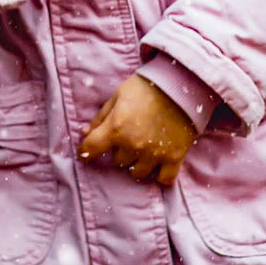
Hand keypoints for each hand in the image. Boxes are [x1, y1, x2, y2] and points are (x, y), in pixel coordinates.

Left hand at [78, 74, 195, 186]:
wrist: (181, 85)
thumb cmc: (145, 87)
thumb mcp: (117, 96)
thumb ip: (100, 118)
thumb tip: (85, 134)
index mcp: (116, 128)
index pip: (91, 149)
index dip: (85, 151)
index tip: (85, 152)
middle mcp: (133, 145)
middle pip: (118, 161)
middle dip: (120, 150)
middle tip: (128, 137)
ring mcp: (154, 154)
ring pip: (137, 172)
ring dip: (136, 162)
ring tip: (143, 149)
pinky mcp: (174, 157)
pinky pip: (164, 179)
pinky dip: (159, 175)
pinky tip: (158, 165)